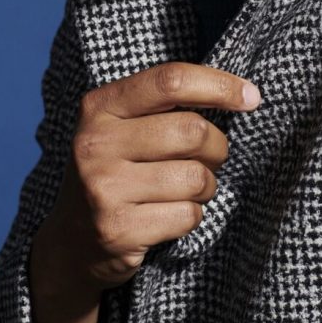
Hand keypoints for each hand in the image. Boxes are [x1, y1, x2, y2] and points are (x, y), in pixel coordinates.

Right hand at [29, 62, 260, 322]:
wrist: (70, 242)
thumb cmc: (115, 168)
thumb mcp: (122, 125)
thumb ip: (164, 104)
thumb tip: (243, 94)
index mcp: (99, 106)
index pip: (170, 80)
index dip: (218, 85)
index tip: (251, 96)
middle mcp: (95, 144)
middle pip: (192, 131)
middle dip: (217, 146)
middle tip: (211, 157)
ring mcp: (103, 189)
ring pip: (196, 177)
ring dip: (207, 185)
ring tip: (188, 187)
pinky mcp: (118, 231)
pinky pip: (188, 215)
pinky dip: (192, 215)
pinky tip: (169, 214)